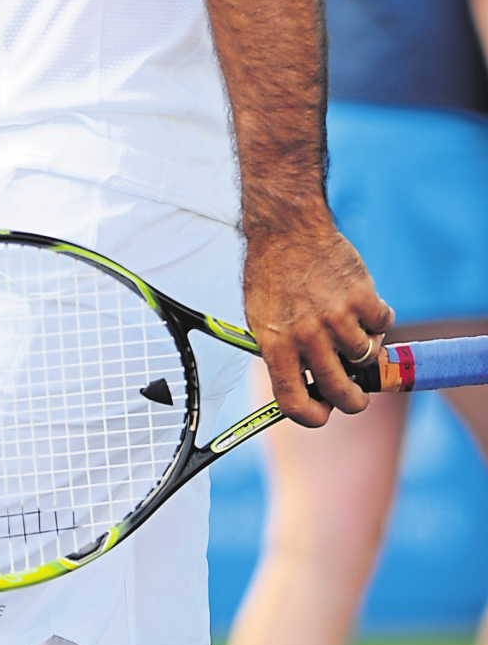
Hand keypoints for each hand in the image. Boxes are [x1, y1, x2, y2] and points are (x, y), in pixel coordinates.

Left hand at [243, 220, 393, 425]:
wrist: (287, 227)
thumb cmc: (272, 273)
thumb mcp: (260, 317)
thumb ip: (281, 352)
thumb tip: (304, 386)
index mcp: (276, 345)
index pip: (293, 402)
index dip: (312, 416)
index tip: (322, 412)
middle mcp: (306, 336)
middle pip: (341, 391)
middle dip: (353, 401)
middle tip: (356, 394)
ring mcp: (336, 317)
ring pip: (366, 357)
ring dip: (364, 346)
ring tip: (351, 327)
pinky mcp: (361, 296)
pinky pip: (384, 323)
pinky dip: (380, 318)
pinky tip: (363, 304)